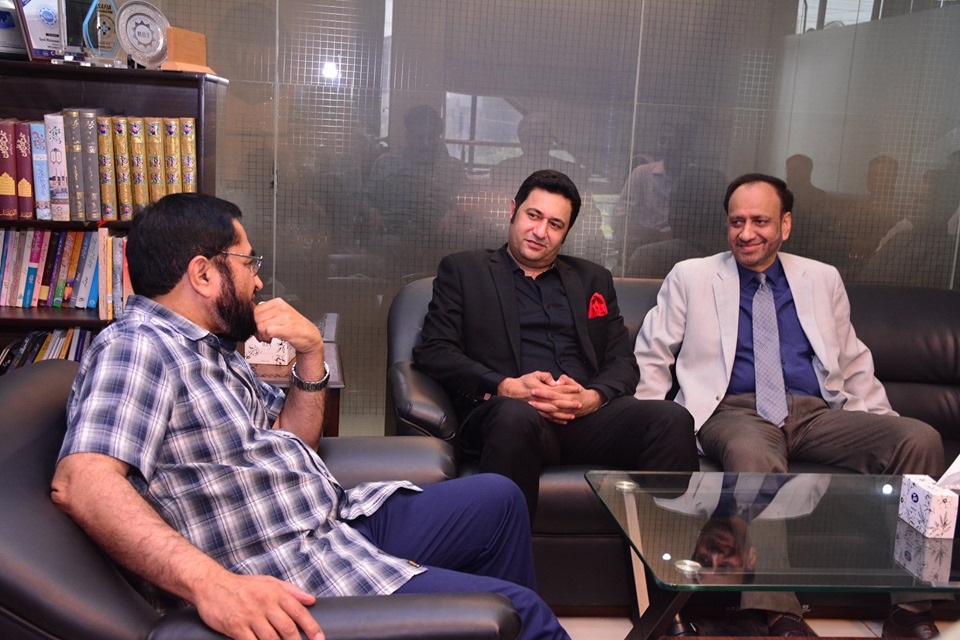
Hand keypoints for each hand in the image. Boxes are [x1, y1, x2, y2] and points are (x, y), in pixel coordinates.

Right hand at [195, 573, 323, 639]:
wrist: (211, 585)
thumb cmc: (242, 585)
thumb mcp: (269, 581)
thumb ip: (292, 591)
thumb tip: (311, 600)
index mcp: (276, 593)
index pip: (299, 612)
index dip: (312, 628)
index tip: (319, 639)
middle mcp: (265, 604)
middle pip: (288, 629)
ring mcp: (250, 616)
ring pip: (271, 639)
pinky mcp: (236, 627)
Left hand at [253, 299, 323, 359]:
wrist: (310, 336)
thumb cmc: (295, 327)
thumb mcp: (280, 315)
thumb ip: (266, 314)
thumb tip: (249, 317)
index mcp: (278, 302)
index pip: (256, 310)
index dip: (254, 321)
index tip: (259, 327)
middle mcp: (282, 308)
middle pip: (256, 318)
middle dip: (256, 329)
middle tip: (263, 335)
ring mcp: (285, 317)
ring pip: (260, 325)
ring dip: (261, 335)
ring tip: (268, 338)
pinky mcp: (287, 328)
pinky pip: (268, 332)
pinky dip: (266, 338)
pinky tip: (271, 340)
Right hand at [499, 373, 601, 423]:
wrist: (511, 391)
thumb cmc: (523, 382)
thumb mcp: (534, 374)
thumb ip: (545, 376)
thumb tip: (555, 381)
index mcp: (543, 389)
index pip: (560, 389)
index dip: (570, 389)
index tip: (579, 389)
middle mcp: (542, 399)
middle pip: (559, 402)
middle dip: (570, 403)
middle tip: (580, 404)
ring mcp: (540, 407)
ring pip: (555, 412)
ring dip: (564, 414)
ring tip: (574, 415)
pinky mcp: (537, 412)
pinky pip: (548, 418)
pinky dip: (556, 420)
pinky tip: (564, 421)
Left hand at [530, 375, 601, 423]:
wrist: (590, 402)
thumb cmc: (579, 391)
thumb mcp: (574, 382)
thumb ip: (566, 380)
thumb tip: (558, 381)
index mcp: (567, 394)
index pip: (552, 392)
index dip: (542, 391)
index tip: (533, 390)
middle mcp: (566, 403)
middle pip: (550, 403)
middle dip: (539, 402)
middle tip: (529, 400)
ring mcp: (565, 411)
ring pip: (551, 411)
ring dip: (541, 409)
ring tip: (531, 406)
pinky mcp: (564, 416)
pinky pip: (555, 418)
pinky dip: (547, 417)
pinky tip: (539, 414)